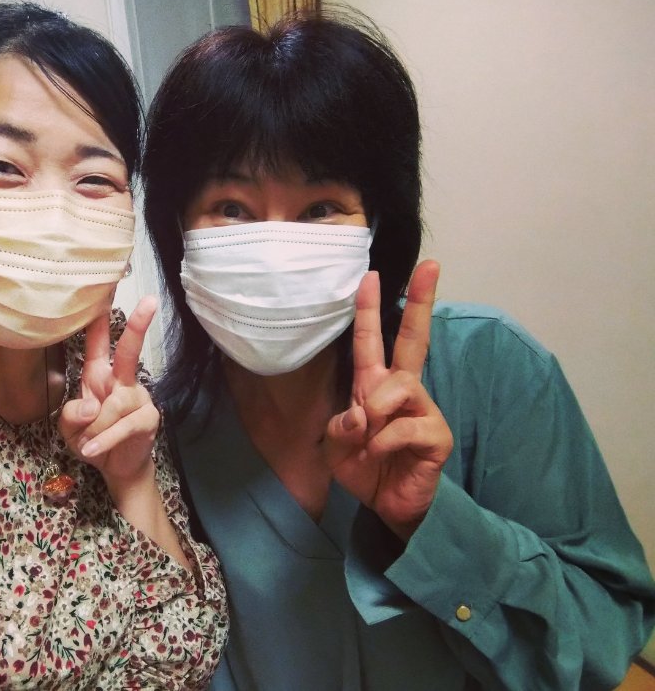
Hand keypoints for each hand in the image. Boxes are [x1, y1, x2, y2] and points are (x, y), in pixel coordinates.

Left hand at [59, 296, 161, 486]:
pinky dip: (104, 440)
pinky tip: (93, 450)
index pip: (99, 344)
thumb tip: (92, 405)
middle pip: (129, 351)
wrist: (117, 467)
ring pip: (111, 406)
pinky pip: (121, 426)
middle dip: (139, 326)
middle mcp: (121, 381)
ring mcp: (138, 399)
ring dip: (94, 430)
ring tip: (89, 443)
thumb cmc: (92, 438)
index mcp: (100, 376)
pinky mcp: (147, 419)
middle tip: (150, 301)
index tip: (106, 291)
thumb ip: (72, 414)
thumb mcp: (70, 428)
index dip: (100, 320)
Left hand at [323, 260, 452, 540]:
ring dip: (375, 409)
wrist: (385, 507)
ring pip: (400, 385)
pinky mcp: (436, 436)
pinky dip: (381, 443)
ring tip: (367, 437)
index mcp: (374, 385)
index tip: (370, 274)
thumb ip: (342, 424)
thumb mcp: (336, 445)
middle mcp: (403, 390)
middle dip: (421, 302)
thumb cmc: (363, 467)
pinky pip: (403, 427)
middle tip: (431, 266)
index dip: (370, 309)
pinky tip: (378, 456)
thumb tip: (361, 414)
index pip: (372, 340)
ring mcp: (423, 410)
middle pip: (414, 339)